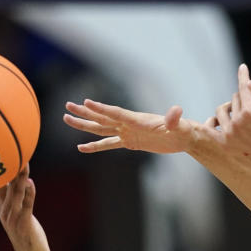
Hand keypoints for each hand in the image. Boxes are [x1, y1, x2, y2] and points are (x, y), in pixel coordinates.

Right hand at [0, 164, 49, 250]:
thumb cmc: (27, 236)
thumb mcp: (18, 215)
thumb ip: (17, 199)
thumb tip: (21, 179)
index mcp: (2, 207)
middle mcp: (5, 210)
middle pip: (5, 185)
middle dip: (7, 168)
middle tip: (9, 149)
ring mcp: (13, 217)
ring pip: (15, 193)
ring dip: (19, 177)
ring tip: (22, 162)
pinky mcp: (24, 223)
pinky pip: (26, 205)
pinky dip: (29, 193)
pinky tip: (30, 182)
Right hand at [63, 101, 193, 153]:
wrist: (183, 137)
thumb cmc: (182, 130)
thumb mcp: (179, 126)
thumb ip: (174, 119)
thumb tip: (176, 111)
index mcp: (137, 119)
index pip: (116, 113)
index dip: (102, 109)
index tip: (86, 102)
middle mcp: (129, 124)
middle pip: (103, 118)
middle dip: (85, 112)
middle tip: (68, 106)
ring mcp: (128, 132)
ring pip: (101, 129)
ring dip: (84, 125)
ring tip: (67, 119)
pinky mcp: (130, 142)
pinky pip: (109, 144)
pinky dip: (95, 146)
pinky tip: (82, 148)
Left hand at [203, 64, 250, 160]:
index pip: (244, 87)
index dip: (243, 76)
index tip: (242, 67)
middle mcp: (236, 121)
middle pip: (234, 100)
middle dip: (241, 99)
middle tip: (247, 100)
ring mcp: (228, 134)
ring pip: (221, 112)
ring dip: (228, 110)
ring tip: (234, 113)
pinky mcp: (223, 146)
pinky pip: (209, 130)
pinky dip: (210, 124)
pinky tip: (212, 122)